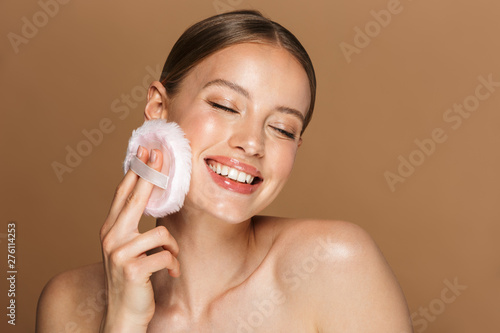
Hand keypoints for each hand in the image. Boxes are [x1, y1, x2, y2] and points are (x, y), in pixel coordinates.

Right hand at [99, 146, 179, 331]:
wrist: (124, 314)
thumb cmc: (132, 278)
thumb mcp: (128, 248)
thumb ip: (135, 226)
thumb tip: (149, 200)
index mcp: (111, 229)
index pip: (123, 194)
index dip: (135, 171)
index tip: (145, 151)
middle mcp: (111, 237)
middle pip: (135, 198)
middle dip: (150, 174)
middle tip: (161, 155)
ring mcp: (120, 253)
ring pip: (161, 234)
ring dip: (172, 249)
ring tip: (169, 260)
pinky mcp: (133, 269)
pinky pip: (166, 256)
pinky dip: (172, 265)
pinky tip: (168, 273)